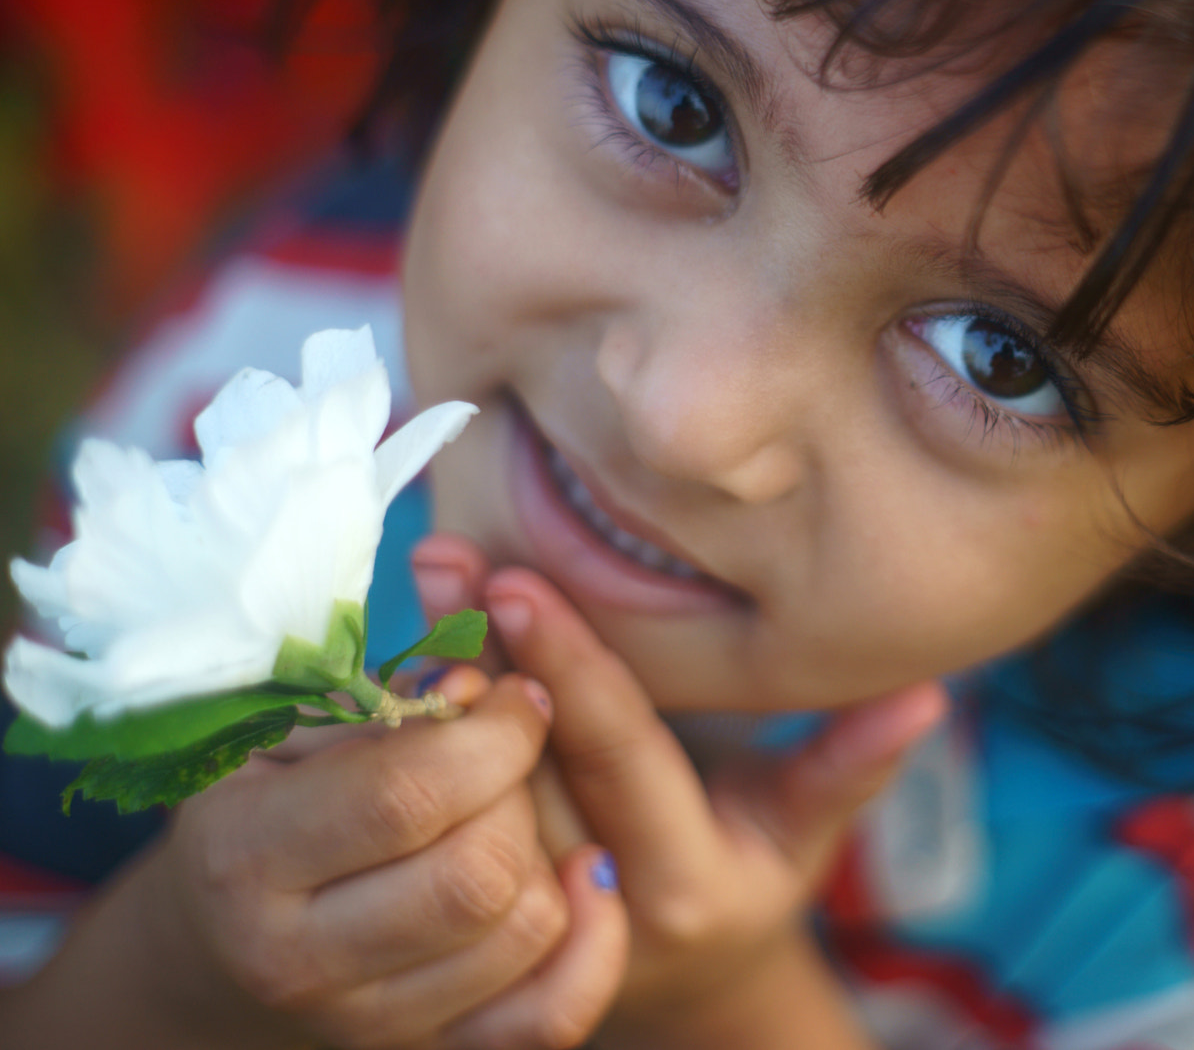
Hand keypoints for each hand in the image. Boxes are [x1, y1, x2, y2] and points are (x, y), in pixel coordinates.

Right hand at [127, 664, 627, 1048]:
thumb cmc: (282, 794)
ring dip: (551, 847)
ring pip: (524, 930)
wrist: (230, 943)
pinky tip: (587, 874)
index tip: (510, 687)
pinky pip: (550, 1016)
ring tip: (519, 801)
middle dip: (521, 786)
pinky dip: (589, 941)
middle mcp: (293, 959)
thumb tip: (460, 563)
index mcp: (241, 854)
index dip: (490, 727)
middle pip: (479, 870)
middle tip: (516, 743)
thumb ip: (397, 642)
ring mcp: (366, 1025)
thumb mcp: (310, 715)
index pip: (408, 792)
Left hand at [410, 535, 946, 1043]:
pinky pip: (430, 819)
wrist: (678, 984)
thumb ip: (850, 763)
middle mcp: (589, 907)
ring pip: (463, 792)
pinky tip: (392, 642)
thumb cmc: (752, 876)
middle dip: (482, 656)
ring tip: (424, 575)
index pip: (618, 754)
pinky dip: (409, 729)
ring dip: (433, 684)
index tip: (523, 581)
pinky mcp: (463, 919)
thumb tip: (927, 693)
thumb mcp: (807, 830)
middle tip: (444, 556)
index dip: (573, 665)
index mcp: (680, 881)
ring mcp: (517, 921)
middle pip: (523, 768)